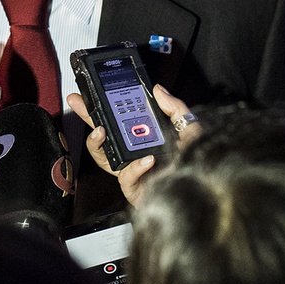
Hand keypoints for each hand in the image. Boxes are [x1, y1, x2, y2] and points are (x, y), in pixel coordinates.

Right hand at [68, 85, 194, 207]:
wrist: (206, 194)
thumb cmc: (198, 164)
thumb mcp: (190, 129)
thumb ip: (175, 108)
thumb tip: (157, 90)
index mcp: (146, 138)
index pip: (121, 121)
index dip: (107, 107)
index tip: (97, 92)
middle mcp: (135, 154)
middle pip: (105, 135)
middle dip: (89, 117)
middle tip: (78, 102)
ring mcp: (133, 172)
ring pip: (103, 158)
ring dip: (98, 142)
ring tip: (101, 130)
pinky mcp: (134, 189)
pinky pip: (125, 178)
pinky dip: (134, 167)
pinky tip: (147, 160)